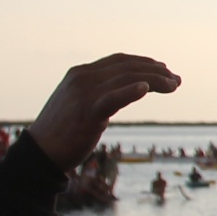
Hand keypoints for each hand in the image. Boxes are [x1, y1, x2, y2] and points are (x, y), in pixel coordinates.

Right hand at [28, 55, 180, 169]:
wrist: (40, 154)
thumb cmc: (62, 133)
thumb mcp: (79, 104)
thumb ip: (98, 93)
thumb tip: (127, 91)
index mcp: (80, 74)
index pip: (119, 61)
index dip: (145, 62)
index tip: (164, 69)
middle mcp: (83, 78)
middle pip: (128, 67)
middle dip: (156, 71)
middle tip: (176, 80)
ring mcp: (84, 93)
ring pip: (128, 79)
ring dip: (155, 81)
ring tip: (174, 86)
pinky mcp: (88, 112)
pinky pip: (115, 97)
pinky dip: (132, 90)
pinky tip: (147, 89)